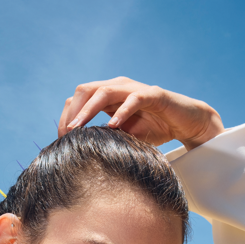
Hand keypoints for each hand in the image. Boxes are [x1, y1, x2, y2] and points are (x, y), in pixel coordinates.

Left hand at [57, 78, 223, 149]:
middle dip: (72, 112)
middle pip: (85, 90)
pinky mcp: (153, 94)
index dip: (67, 116)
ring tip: (78, 128)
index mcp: (108, 96)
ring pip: (104, 91)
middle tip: (65, 135)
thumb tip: (79, 155)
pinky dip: (122, 112)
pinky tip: (112, 126)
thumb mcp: (123, 137)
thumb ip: (104, 139)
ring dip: (88, 110)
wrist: (184, 122)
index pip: (78, 99)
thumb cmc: (154, 129)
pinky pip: (134, 99)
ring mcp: (134, 89)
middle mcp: (118, 87)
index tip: (60, 139)